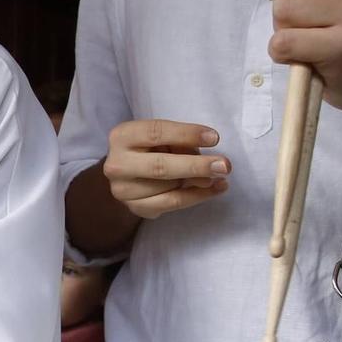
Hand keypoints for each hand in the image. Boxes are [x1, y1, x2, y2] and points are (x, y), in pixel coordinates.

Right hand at [101, 119, 229, 218]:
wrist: (128, 173)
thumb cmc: (151, 148)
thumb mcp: (162, 137)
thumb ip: (182, 145)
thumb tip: (209, 170)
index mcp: (122, 136)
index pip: (155, 133)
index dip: (186, 134)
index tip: (214, 138)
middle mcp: (117, 165)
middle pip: (160, 166)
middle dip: (196, 166)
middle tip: (224, 165)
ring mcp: (123, 190)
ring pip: (169, 188)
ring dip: (199, 182)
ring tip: (218, 177)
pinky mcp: (135, 208)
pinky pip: (172, 204)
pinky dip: (197, 197)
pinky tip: (214, 190)